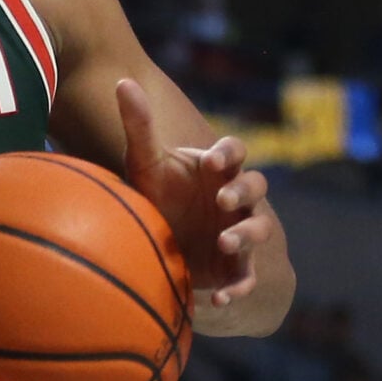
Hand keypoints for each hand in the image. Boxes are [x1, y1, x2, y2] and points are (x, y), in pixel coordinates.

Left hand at [116, 79, 294, 337]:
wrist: (173, 246)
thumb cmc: (162, 195)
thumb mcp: (146, 164)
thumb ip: (139, 126)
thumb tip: (122, 80)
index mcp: (218, 171)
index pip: (236, 152)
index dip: (230, 155)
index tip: (216, 161)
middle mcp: (236, 200)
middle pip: (256, 187)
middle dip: (243, 192)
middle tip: (222, 201)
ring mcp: (241, 233)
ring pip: (259, 229)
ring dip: (245, 236)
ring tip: (224, 243)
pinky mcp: (236, 268)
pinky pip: (247, 278)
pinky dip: (237, 289)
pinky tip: (216, 300)